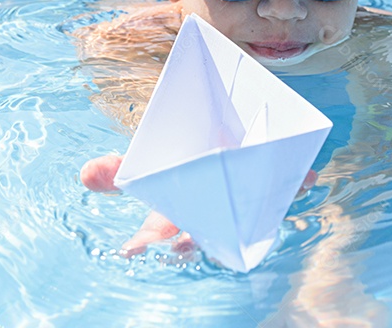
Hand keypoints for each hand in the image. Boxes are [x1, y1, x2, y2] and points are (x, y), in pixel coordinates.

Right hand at [79, 154, 317, 257]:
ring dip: (251, 210)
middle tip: (184, 241)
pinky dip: (297, 179)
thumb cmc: (187, 166)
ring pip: (248, 211)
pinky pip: (289, 183)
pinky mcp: (275, 186)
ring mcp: (244, 200)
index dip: (145, 242)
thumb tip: (85, 174)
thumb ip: (118, 171)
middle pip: (203, 228)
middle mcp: (214, 212)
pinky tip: (305, 176)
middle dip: (194, 236)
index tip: (131, 250)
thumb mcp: (150, 164)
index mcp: (180, 210)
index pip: (159, 232)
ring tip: (242, 215)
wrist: (227, 142)